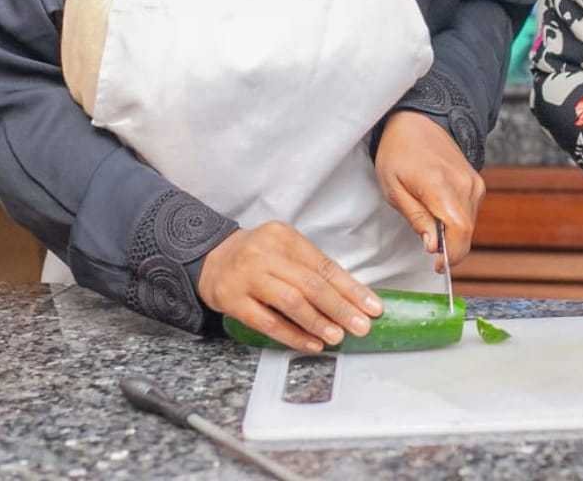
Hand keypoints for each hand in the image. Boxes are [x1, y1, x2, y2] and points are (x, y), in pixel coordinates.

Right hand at [198, 221, 383, 352]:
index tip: (372, 306)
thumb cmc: (257, 256)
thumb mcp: (284, 249)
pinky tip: (311, 343)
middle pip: (311, 283)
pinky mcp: (232, 300)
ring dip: (318, 322)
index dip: (351, 288)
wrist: (210, 259)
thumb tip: (350, 297)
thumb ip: (310, 268)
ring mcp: (248, 277)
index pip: (325, 265)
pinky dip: (292, 335)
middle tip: (361, 326)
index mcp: (286, 238)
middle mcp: (267, 254)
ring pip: (291, 301)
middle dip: (341, 307)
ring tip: (338, 336)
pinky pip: (267, 321)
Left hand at [375, 109, 484, 269]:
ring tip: (429, 224)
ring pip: (470, 224)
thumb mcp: (393, 189)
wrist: (416, 121)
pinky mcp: (476, 182)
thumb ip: (416, 218)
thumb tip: (433, 246)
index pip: (460, 232)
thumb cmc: (398, 152)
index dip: (452, 255)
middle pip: (467, 232)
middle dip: (450, 248)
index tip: (438, 265)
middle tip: (429, 249)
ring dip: (453, 234)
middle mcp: (464, 184)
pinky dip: (457, 221)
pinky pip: (470, 211)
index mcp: (441, 185)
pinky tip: (438, 212)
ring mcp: (473, 182)